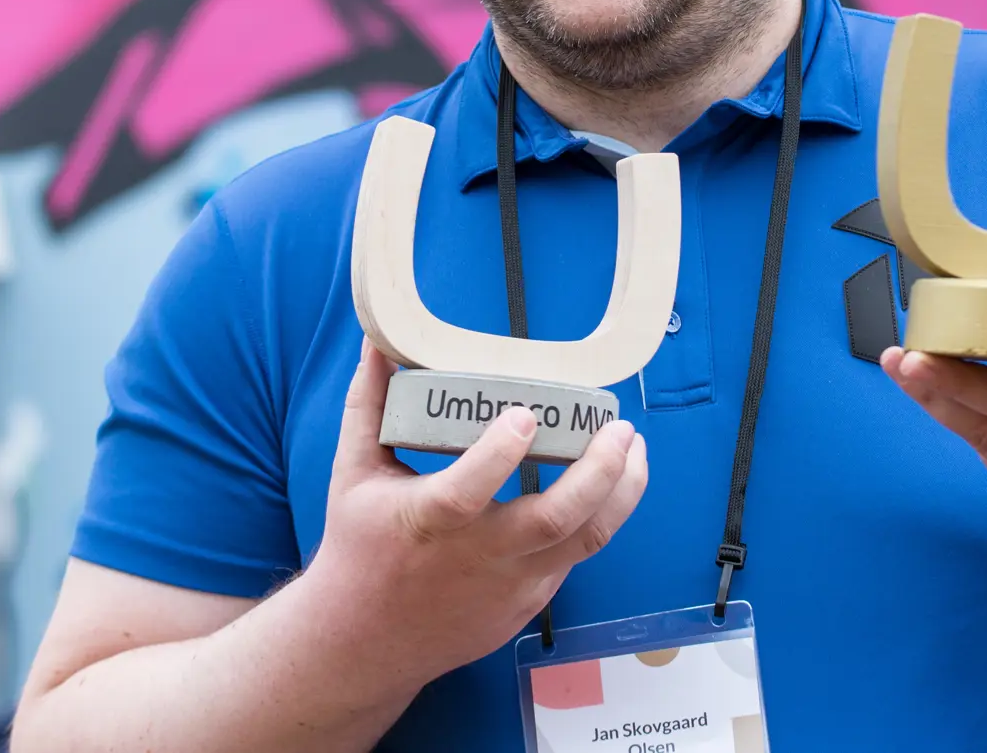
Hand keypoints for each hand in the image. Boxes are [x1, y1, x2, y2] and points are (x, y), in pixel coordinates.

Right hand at [302, 341, 647, 687]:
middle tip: (620, 429)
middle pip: (554, 521)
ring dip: (620, 494)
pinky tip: (606, 485)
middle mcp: (476, 558)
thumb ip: (368, 404)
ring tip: (633, 450)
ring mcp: (509, 587)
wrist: (365, 644)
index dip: (500, 455)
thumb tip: (377, 342)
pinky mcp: (526, 604)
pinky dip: (595, 519)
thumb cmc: (360, 549)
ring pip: (584, 543)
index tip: (525, 415)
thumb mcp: (353, 473)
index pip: (468, 491)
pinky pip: (572, 558)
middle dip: (599, 472)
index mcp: (427, 521)